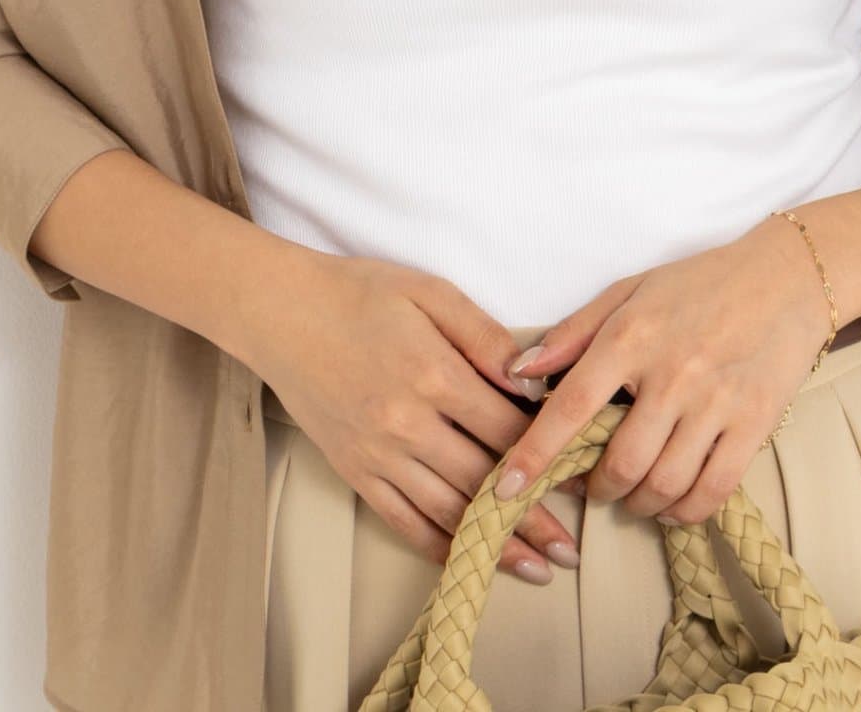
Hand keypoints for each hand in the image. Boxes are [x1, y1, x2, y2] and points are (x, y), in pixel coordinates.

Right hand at [245, 252, 584, 581]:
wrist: (279, 311)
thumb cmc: (357, 292)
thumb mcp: (428, 292)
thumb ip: (483, 335)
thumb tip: (531, 381)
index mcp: (434, 374)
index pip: (508, 427)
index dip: (550, 453)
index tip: (581, 473)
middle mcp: (408, 423)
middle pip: (485, 481)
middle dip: (535, 518)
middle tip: (573, 551)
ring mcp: (378, 453)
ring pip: (448, 512)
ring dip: (495, 545)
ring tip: (537, 568)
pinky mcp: (354, 470)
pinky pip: (402, 520)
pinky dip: (437, 547)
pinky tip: (467, 563)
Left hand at [495, 219, 833, 525]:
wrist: (784, 279)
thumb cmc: (697, 284)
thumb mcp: (627, 292)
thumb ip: (571, 334)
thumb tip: (517, 371)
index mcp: (630, 336)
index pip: (572, 407)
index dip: (534, 453)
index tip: (506, 488)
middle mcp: (671, 373)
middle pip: (621, 462)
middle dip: (597, 489)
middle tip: (592, 487)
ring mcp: (716, 402)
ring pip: (664, 483)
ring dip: (638, 505)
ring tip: (631, 497)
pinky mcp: (755, 424)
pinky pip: (712, 489)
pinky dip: (685, 511)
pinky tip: (672, 505)